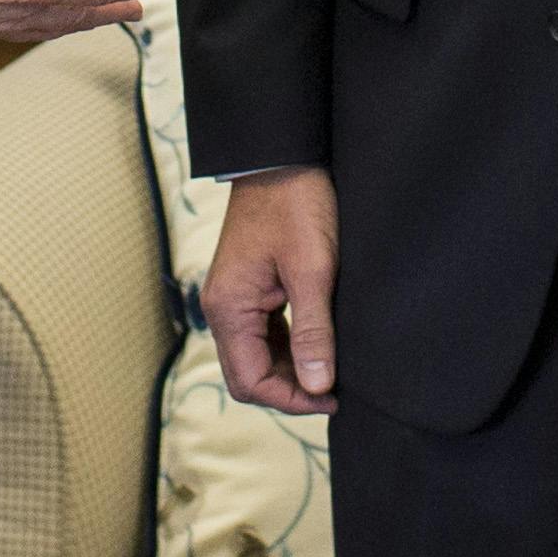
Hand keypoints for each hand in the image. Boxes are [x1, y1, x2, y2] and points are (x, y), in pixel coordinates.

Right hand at [204, 169, 338, 408]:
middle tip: (334, 389)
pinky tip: (318, 343)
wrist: (283, 157)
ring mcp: (234, 297)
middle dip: (289, 389)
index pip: (250, 380)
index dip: (291, 399)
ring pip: (256, 355)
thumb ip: (313, 331)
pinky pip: (262, 333)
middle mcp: (223, 307)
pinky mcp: (248, 287)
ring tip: (331, 369)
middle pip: (248, 374)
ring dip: (290, 369)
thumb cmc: (296, 205)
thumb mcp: (312, 270)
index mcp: (229, 307)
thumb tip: (317, 385)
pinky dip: (287, 346)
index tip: (331, 396)